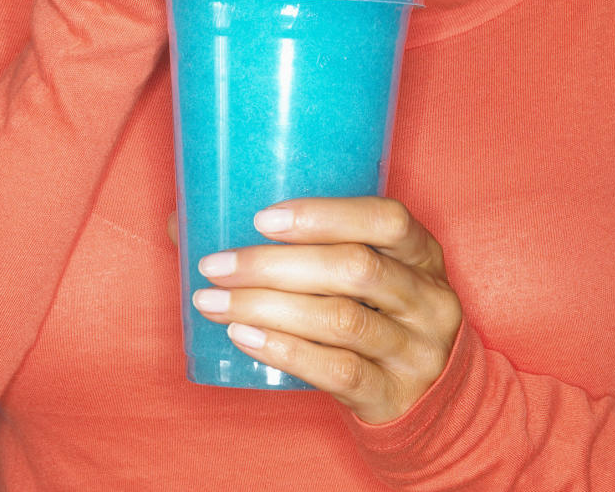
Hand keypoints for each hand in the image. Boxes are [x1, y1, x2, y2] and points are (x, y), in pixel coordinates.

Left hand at [175, 197, 462, 424]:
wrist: (429, 399)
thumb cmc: (377, 314)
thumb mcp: (369, 271)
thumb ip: (304, 244)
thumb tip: (185, 221)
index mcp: (423, 253)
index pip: (387, 218)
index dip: (325, 215)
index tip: (262, 218)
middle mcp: (427, 298)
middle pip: (355, 269)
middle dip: (275, 265)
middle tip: (216, 266)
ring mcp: (415, 351)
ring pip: (340, 320)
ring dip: (266, 307)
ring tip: (212, 301)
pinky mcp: (392, 395)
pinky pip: (338, 371)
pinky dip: (285, 350)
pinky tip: (243, 337)